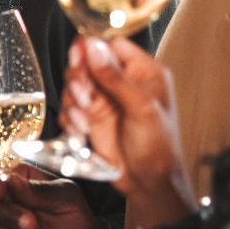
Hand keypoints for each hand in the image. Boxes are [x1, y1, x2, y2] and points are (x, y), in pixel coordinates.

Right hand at [66, 37, 196, 219]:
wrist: (149, 183)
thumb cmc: (159, 148)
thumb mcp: (141, 109)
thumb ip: (115, 78)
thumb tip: (94, 48)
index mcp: (143, 72)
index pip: (112, 45)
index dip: (92, 49)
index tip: (78, 57)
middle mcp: (122, 82)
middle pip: (87, 62)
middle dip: (79, 78)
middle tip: (82, 95)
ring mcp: (105, 99)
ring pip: (75, 84)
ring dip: (73, 101)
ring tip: (84, 119)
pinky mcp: (92, 117)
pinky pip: (70, 107)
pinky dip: (71, 118)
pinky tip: (82, 130)